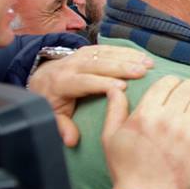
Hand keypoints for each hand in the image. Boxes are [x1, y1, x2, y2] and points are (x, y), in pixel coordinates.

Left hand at [28, 45, 153, 146]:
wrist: (41, 78)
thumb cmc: (52, 100)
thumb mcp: (52, 116)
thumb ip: (62, 127)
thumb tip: (71, 140)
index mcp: (62, 82)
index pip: (84, 81)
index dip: (103, 83)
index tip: (123, 88)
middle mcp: (71, 65)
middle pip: (98, 64)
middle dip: (122, 66)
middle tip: (143, 71)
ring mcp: (80, 55)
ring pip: (105, 53)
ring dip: (128, 56)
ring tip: (148, 63)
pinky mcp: (88, 50)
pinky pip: (107, 48)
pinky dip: (126, 51)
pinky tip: (141, 55)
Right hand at [103, 76, 189, 188]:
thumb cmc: (125, 168)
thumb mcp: (111, 137)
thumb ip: (115, 110)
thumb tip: (116, 88)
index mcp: (145, 113)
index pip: (166, 83)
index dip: (172, 81)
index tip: (175, 85)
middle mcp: (168, 119)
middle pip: (187, 88)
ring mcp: (187, 131)